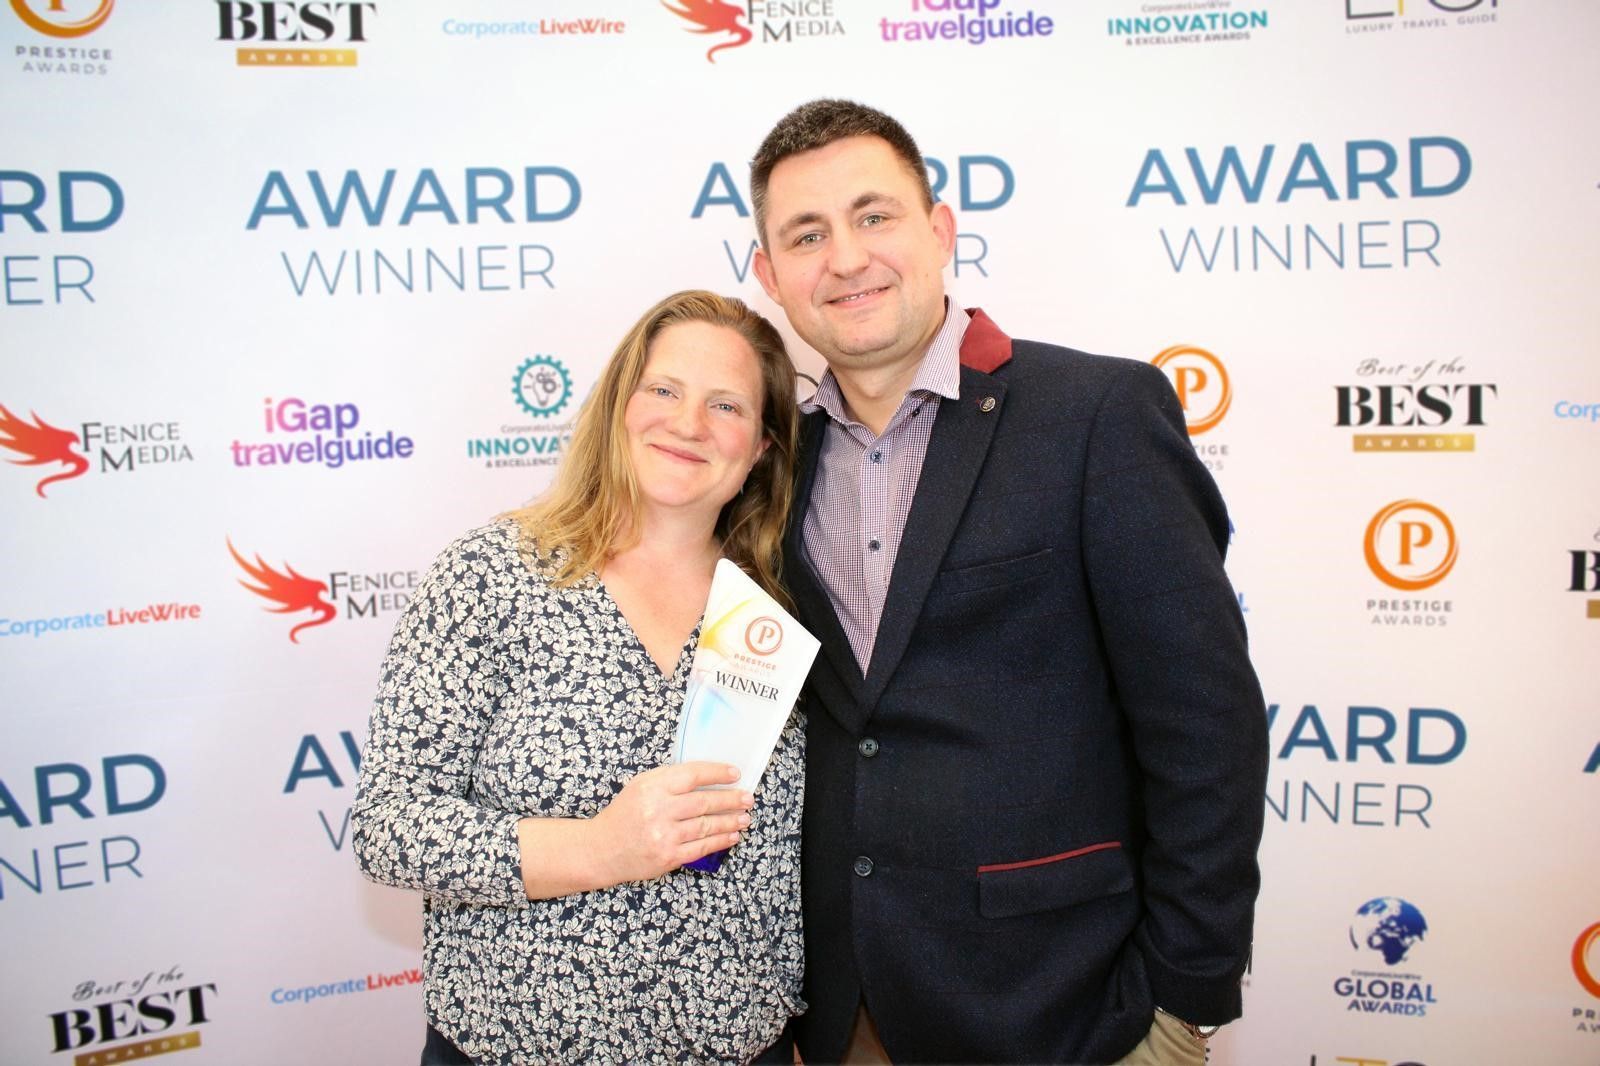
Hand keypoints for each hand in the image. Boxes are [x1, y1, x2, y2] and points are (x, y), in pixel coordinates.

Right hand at [587, 762, 752, 885]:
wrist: (602, 849)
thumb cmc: (625, 814)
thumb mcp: (641, 786)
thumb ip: (669, 779)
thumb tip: (707, 778)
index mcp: (652, 787)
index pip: (693, 775)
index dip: (717, 773)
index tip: (735, 773)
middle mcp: (658, 810)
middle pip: (704, 802)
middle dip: (731, 799)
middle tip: (748, 798)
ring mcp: (664, 835)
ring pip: (706, 826)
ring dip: (730, 822)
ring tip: (745, 817)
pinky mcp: (668, 857)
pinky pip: (701, 848)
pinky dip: (720, 841)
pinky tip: (732, 836)